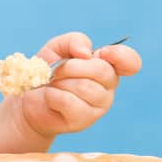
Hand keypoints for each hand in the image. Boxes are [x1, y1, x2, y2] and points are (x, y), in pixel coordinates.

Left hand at [21, 32, 141, 138]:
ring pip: (84, 86)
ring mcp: (99, 105)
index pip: (131, 62)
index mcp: (107, 65)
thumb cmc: (48, 71)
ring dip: (60, 81)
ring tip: (52, 84)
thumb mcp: (58, 47)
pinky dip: (53, 95)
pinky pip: (69, 101)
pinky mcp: (84, 120)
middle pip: (102, 71)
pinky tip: (50, 97)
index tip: (103, 52)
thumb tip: (86, 53)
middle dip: (72, 66)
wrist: (30, 98)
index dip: (122, 56)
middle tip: (56, 70)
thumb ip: (74, 41)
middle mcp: (108, 86)